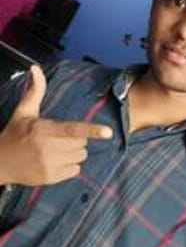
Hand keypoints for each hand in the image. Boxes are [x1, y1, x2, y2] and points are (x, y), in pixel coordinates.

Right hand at [0, 65, 112, 185]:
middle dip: (76, 139)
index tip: (108, 132)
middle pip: (82, 142)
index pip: (72, 129)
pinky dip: (70, 166)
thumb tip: (35, 68)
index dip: (92, 130)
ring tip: (57, 150)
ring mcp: (49, 164)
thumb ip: (35, 91)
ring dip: (74, 153)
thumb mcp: (24, 111)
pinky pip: (76, 170)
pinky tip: (55, 162)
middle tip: (59, 139)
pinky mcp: (51, 178)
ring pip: (81, 156)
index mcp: (43, 129)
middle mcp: (47, 147)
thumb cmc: (15, 133)